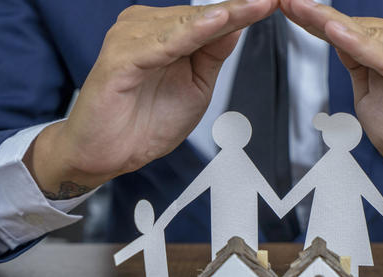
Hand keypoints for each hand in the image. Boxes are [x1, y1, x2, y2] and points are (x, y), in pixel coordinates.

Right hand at [24, 0, 278, 198]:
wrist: (107, 154)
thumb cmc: (145, 121)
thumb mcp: (196, 86)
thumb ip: (212, 54)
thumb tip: (236, 23)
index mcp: (166, 33)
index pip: (213, 18)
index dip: (245, 9)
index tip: (275, 1)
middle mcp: (147, 28)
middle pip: (203, 14)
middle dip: (239, 7)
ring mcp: (130, 40)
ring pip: (185, 24)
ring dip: (223, 15)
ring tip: (257, 4)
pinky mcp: (119, 60)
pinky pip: (160, 45)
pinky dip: (188, 34)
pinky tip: (215, 24)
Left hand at [280, 0, 382, 217]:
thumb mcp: (370, 98)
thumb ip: (356, 67)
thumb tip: (337, 39)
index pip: (348, 29)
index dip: (313, 18)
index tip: (285, 5)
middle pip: (355, 25)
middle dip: (316, 16)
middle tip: (286, 1)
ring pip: (368, 35)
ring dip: (330, 23)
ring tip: (299, 8)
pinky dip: (361, 45)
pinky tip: (335, 31)